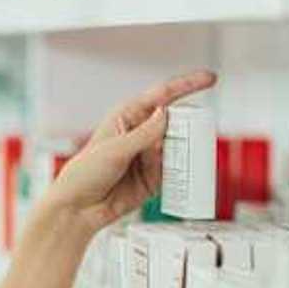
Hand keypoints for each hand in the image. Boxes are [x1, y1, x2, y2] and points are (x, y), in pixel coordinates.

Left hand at [41, 70, 217, 232]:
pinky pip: (176, 171)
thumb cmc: (84, 174)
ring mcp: (148, 156)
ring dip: (186, 150)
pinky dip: (183, 171)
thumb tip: (166, 113)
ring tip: (187, 157)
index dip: (187, 85)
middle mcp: (140, 134)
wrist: (79, 208)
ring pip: (178, 146)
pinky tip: (183, 173)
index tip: (209, 79)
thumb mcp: (115, 150)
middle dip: (190, 126)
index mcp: (127, 117)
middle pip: (175, 122)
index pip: (162, 95)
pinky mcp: (153, 177)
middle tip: (199, 133)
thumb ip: (144, 134)